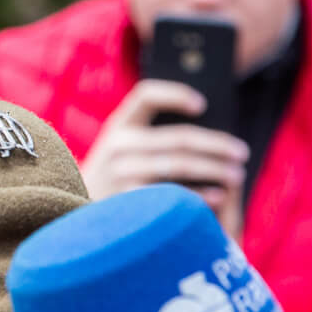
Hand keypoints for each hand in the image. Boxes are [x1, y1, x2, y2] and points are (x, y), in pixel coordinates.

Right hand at [80, 79, 247, 236]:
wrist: (69, 216)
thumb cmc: (112, 182)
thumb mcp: (120, 153)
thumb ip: (152, 140)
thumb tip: (207, 133)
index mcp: (118, 126)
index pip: (147, 96)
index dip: (176, 95)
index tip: (203, 104)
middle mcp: (117, 145)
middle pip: (178, 137)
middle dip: (216, 144)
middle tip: (241, 153)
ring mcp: (119, 173)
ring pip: (179, 164)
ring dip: (214, 168)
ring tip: (237, 175)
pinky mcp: (124, 201)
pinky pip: (170, 193)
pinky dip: (198, 195)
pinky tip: (218, 197)